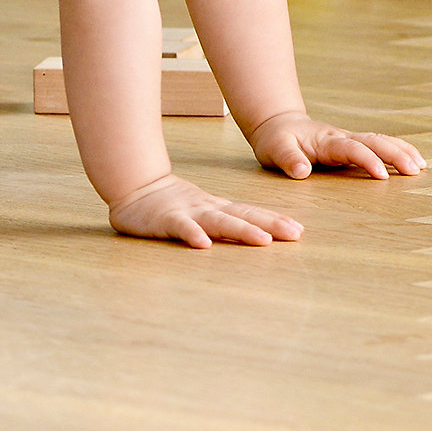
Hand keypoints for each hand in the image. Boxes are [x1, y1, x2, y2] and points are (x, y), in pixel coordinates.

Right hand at [108, 172, 302, 248]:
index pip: (249, 213)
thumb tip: (256, 234)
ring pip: (218, 221)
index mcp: (215, 208)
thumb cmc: (169, 203)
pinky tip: (203, 245)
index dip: (273, 220)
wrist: (132, 185)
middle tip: (295, 234)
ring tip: (262, 240)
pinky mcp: (165, 219)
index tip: (299, 230)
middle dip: (270, 224)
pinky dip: (192, 234)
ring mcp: (187, 213)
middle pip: (242, 216)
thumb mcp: (200, 211)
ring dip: (241, 230)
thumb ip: (223, 221)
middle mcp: (207, 209)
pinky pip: (180, 227)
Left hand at [251, 111, 424, 179]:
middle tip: (415, 169)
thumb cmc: (276, 140)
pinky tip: (415, 160)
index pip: (350, 148)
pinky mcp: (352, 145)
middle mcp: (341, 137)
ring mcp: (348, 140)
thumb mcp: (274, 149)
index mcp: (325, 140)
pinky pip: (378, 145)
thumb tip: (302, 172)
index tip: (382, 175)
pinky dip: (398, 150)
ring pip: (379, 141)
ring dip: (400, 151)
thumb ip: (288, 159)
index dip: (366, 160)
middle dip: (394, 154)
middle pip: (372, 141)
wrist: (277, 125)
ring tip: (422, 166)